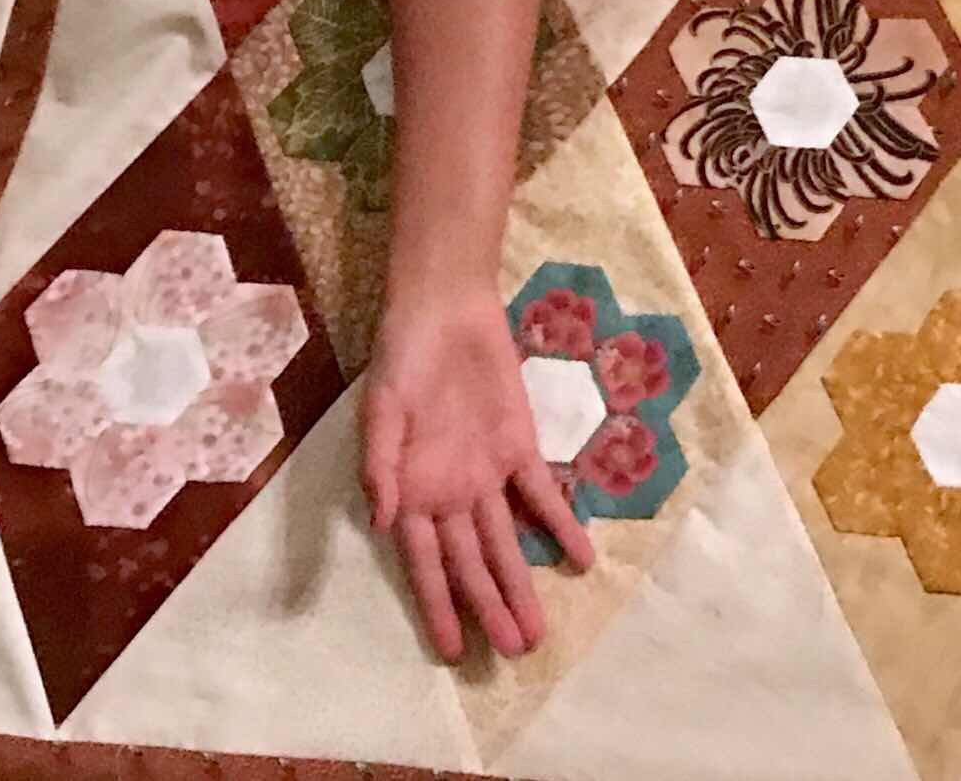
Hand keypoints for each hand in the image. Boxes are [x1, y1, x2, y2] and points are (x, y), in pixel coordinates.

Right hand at [363, 290, 594, 658]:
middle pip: (473, 565)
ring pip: (507, 542)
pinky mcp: (519, 447)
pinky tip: (580, 559)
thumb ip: (380, 466)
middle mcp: (451, 495)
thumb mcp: (379, 410)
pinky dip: (560, 526)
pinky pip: (542, 494)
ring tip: (540, 630)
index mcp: (411, 494)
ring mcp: (488, 474)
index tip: (454, 650)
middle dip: (492, 608)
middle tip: (515, 651)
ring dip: (522, 583)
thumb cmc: (402, 359)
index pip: (427, 566)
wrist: (445, 309)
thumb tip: (384, 520)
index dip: (440, 607)